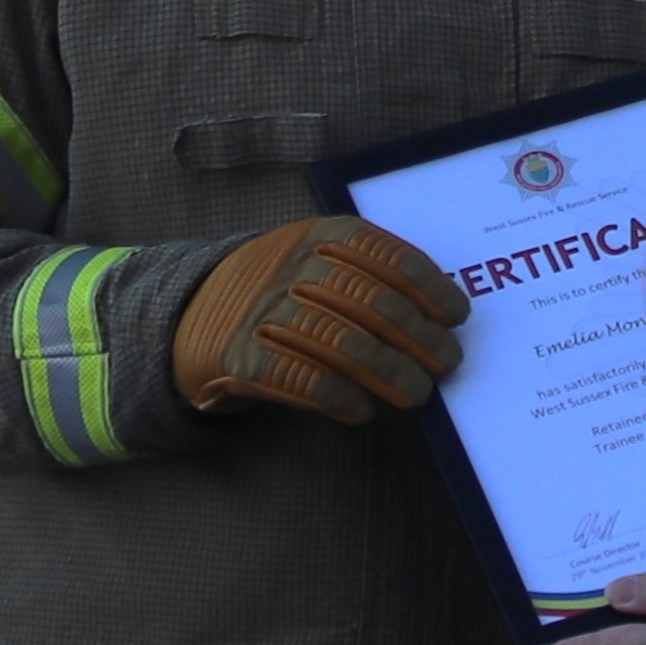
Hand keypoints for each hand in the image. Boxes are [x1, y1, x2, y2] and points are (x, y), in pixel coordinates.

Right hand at [171, 216, 468, 422]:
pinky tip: (361, 409)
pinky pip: (299, 376)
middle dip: (418, 335)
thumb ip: (366, 277)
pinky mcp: (236, 355)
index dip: (427, 285)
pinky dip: (338, 395)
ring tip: (417, 393)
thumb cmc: (278, 293)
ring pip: (340, 341)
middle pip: (369, 301)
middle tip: (446, 362)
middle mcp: (288, 266)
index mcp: (315, 234)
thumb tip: (438, 319)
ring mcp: (260, 310)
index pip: (383, 254)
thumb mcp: (313, 261)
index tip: (456, 315)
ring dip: (388, 372)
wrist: (189, 316)